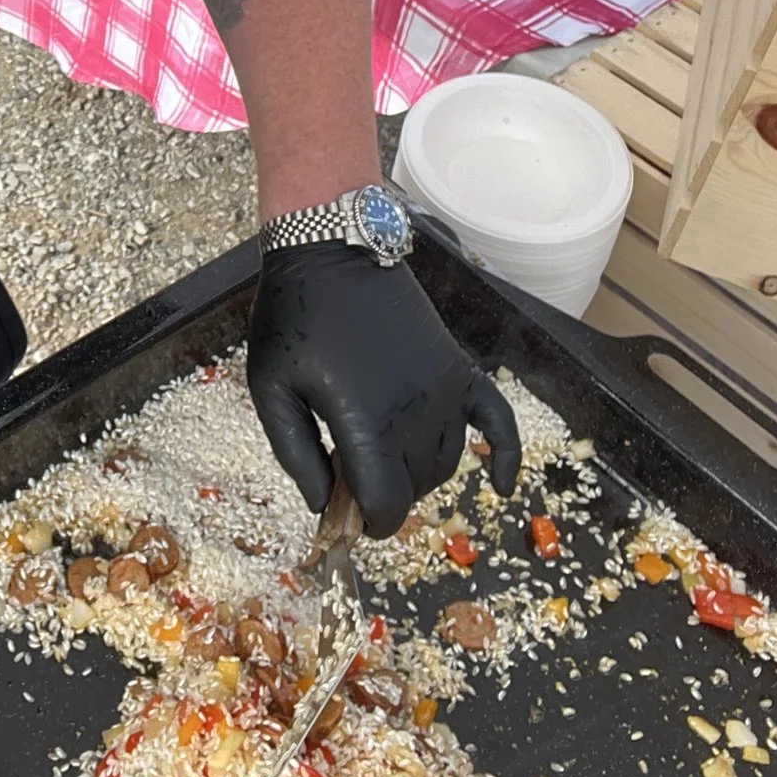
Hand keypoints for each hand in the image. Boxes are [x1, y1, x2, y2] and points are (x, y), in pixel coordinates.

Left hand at [247, 242, 521, 535]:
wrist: (331, 252)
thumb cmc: (293, 319)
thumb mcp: (271, 390)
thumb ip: (295, 454)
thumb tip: (323, 505)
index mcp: (368, 423)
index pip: (387, 506)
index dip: (365, 523)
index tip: (344, 516)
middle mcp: (417, 412)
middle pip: (415, 488)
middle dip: (383, 495)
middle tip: (348, 475)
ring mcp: (445, 389)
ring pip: (446, 463)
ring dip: (417, 474)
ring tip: (378, 455)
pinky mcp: (459, 368)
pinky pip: (499, 422)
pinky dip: (504, 457)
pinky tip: (501, 485)